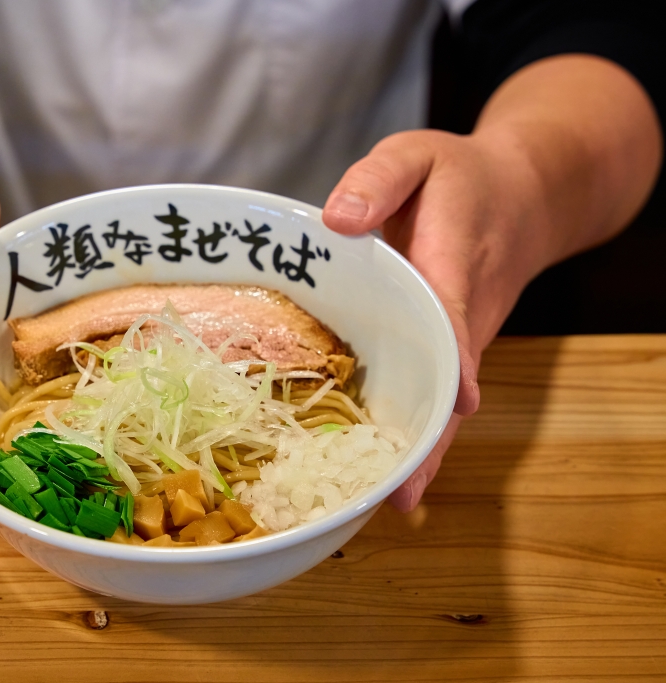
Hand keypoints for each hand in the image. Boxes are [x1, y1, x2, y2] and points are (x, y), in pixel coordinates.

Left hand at [322, 56, 660, 511]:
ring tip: (393, 502)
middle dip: (434, 437)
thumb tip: (338, 220)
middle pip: (453, 381)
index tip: (454, 404)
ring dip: (427, 447)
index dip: (452, 359)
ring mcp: (462, 334)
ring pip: (446, 397)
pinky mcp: (451, 344)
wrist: (524, 192)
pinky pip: (437, 389)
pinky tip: (390, 465)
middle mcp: (465, 309)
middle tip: (406, 496)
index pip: (454, 314)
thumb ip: (379, 179)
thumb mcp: (416, 154)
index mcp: (455, 258)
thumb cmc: (459, 174)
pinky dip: (420, 428)